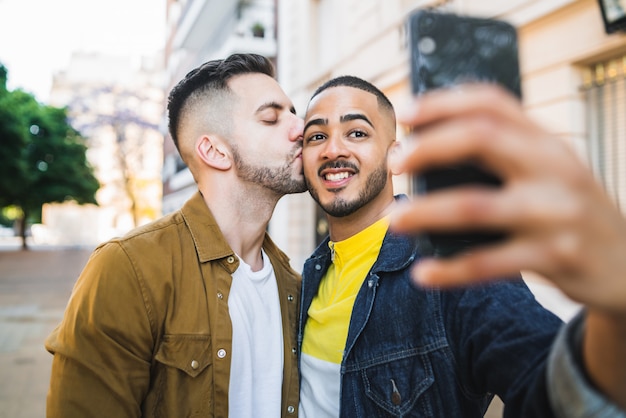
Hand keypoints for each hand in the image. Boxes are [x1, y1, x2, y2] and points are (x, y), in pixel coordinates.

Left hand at [390, 84, 625, 316]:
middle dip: (429, 146)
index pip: (492, 104)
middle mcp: (555, 168)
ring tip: (393, 221)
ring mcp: (557, 213)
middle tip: (395, 162)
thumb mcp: (548, 173)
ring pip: (475, 205)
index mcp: (547, 142)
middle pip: (482, 138)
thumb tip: (424, 152)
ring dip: (425, 211)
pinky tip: (423, 274)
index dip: (444, 102)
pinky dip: (451, 270)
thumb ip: (503, 158)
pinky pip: (489, 263)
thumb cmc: (568, 211)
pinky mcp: (556, 256)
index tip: (405, 112)